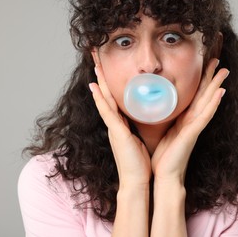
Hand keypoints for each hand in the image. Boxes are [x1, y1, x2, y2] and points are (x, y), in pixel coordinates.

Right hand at [89, 65, 150, 187]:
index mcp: (120, 124)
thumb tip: (143, 115)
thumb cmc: (139, 161)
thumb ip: (137, 126)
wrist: (136, 180)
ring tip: (95, 65)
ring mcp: (113, 127)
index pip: (113, 98)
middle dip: (101, 76)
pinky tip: (94, 87)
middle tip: (96, 59)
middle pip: (105, 94)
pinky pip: (107, 112)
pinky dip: (100, 100)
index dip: (108, 83)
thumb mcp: (138, 138)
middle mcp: (114, 123)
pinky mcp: (116, 132)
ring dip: (99, 82)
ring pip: (104, 99)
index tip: (105, 67)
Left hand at [151, 59, 228, 183]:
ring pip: (208, 102)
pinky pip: (205, 116)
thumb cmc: (164, 156)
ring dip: (216, 86)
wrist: (164, 175)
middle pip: (204, 95)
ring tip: (224, 71)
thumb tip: (158, 106)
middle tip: (219, 61)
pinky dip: (213, 104)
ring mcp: (194, 127)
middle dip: (212, 78)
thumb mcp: (164, 132)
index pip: (195, 96)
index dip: (201, 81)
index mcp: (184, 120)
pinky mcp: (193, 134)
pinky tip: (220, 93)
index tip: (205, 65)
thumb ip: (166, 119)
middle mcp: (192, 121)